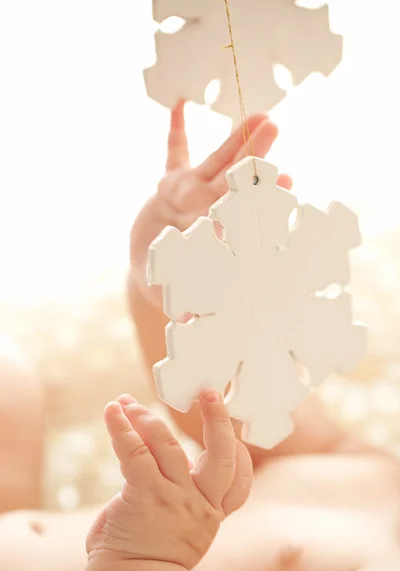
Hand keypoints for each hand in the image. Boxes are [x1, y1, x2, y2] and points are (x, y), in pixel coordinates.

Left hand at [86, 390, 252, 569]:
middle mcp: (200, 503)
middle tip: (209, 392)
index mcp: (212, 512)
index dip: (241, 455)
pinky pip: (136, 452)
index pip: (241, 481)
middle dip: (218, 419)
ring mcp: (173, 498)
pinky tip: (113, 411)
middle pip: (221, 454)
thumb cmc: (151, 553)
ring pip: (168, 444)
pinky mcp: (145, 495)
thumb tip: (166, 456)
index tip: (235, 435)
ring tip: (128, 403)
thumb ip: (184, 495)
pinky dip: (122, 428)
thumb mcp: (182, 528)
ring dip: (146, 417)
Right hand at [129, 100, 292, 307]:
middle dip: (254, 153)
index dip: (260, 198)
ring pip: (215, 162)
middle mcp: (207, 209)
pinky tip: (180, 104)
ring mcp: (190, 193)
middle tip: (274, 126)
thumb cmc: (166, 283)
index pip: (239, 214)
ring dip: (234, 138)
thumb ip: (184, 302)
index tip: (284, 182)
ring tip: (257, 114)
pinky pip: (173, 154)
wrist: (153, 269)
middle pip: (234, 178)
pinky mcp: (169, 184)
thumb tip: (189, 323)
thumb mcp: (172, 290)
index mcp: (213, 234)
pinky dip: (176, 132)